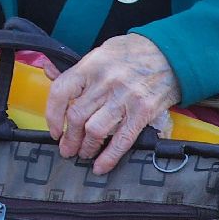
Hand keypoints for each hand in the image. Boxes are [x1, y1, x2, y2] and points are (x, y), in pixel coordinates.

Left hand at [44, 33, 180, 173]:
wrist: (170, 54)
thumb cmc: (131, 53)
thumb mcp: (100, 53)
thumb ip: (78, 70)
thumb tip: (48, 74)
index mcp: (90, 66)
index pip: (61, 92)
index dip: (52, 115)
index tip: (53, 130)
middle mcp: (104, 82)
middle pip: (77, 115)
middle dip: (69, 137)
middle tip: (66, 149)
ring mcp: (124, 98)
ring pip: (95, 130)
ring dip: (86, 147)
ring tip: (83, 154)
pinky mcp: (143, 112)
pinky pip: (122, 139)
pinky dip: (109, 156)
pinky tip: (101, 166)